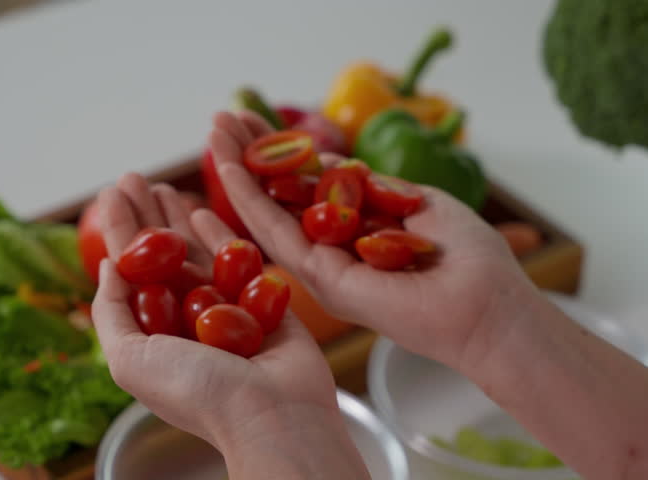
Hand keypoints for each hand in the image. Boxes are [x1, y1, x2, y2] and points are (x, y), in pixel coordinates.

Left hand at [91, 174, 367, 479]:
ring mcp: (224, 308)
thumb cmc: (199, 391)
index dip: (117, 230)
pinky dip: (218, 234)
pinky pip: (238, 259)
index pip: (128, 271)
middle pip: (158, 255)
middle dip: (143, 215)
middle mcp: (184, 318)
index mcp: (152, 333)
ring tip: (161, 184)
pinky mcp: (260, 300)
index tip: (110, 194)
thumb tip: (107, 266)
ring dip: (175, 217)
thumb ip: (110, 312)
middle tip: (132, 177)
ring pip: (195, 252)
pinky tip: (200, 210)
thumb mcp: (129, 359)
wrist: (272, 412)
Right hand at [209, 111, 535, 370]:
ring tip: (213, 129)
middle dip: (248, 156)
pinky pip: (275, 233)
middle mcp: (326, 254)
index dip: (277, 154)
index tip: (255, 122)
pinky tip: (227, 166)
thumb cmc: (465, 260)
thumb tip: (328, 162)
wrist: (489, 307)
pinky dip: (248, 198)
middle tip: (220, 119)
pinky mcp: (321, 280)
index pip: (302, 190)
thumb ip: (367, 185)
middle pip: (276, 199)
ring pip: (265, 214)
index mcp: (348, 237)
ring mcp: (320, 269)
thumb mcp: (414, 201)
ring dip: (236, 170)